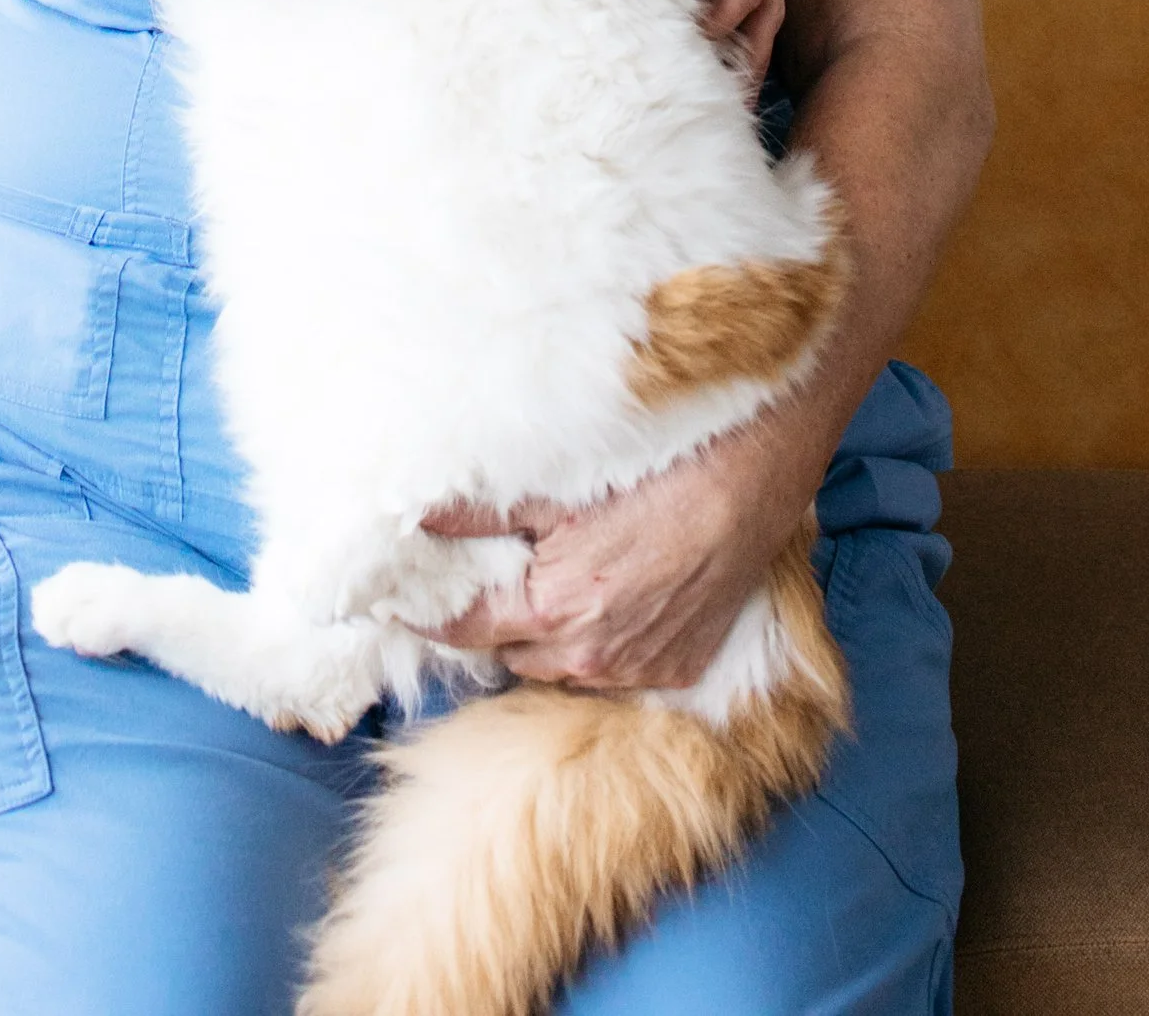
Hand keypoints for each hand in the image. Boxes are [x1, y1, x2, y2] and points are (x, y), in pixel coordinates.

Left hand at [419, 410, 816, 694]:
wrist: (747, 485)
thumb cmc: (653, 479)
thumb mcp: (557, 493)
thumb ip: (481, 513)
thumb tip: (416, 514)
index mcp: (552, 610)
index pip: (465, 632)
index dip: (428, 616)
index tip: (401, 602)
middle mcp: (590, 657)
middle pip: (512, 652)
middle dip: (495, 621)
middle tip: (491, 576)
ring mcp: (637, 670)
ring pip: (562, 666)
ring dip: (548, 636)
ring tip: (552, 584)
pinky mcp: (675, 670)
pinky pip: (614, 669)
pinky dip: (600, 643)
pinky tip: (609, 599)